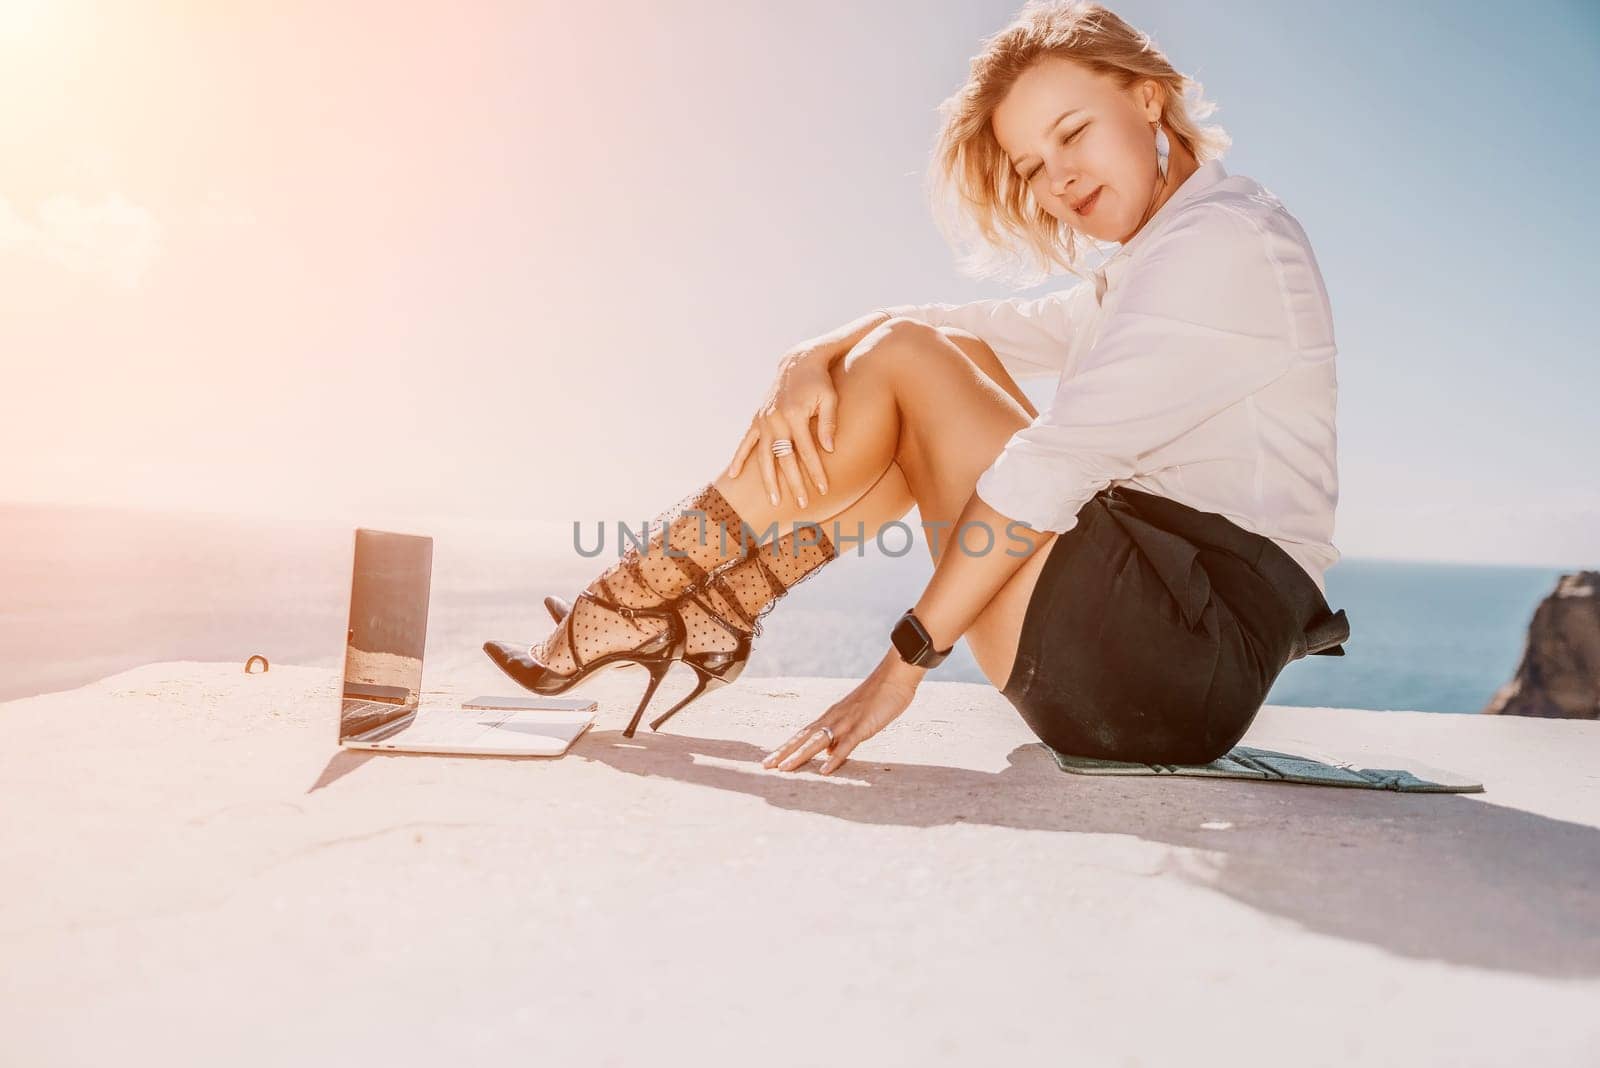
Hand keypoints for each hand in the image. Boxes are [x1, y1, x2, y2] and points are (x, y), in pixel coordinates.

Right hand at [726, 347, 838, 508]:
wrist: (798, 363)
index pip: (808, 451)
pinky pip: (746, 442)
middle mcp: (777, 419)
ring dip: (768, 479)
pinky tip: (733, 476)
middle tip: (802, 504)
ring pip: (764, 456)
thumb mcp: (830, 399)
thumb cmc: (820, 383)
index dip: (815, 472)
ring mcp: (764, 420)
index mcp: (796, 415)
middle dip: (794, 483)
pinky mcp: (757, 419)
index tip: (823, 489)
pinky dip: (738, 458)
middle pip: (785, 459)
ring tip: (774, 500)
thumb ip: (829, 423)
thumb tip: (829, 449)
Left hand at [761, 651, 923, 774]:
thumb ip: (840, 735)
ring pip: (818, 741)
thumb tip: (826, 752)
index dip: (785, 747)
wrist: (896, 674)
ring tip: (783, 770)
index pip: (802, 734)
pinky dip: (834, 758)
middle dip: (783, 753)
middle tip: (765, 767)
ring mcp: (847, 721)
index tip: (769, 760)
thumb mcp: (856, 718)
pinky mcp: (863, 725)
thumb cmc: (879, 696)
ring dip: (800, 756)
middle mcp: (834, 717)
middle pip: (803, 737)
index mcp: (831, 716)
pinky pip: (847, 744)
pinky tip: (824, 770)